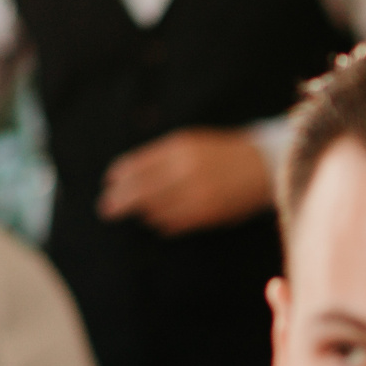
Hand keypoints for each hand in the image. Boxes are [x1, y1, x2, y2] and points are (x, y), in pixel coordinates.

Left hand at [97, 128, 275, 234]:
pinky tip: (157, 220)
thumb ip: (159, 156)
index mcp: (179, 149)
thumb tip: (123, 175)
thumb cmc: (219, 153)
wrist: (261, 167)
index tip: (108, 182)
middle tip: (105, 209)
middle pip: (140, 191)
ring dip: (142, 212)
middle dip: (119, 201)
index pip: (137, 165)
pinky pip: (172, 223)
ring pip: (154, 210)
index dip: (118, 176)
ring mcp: (196, 194)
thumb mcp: (189, 143)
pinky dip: (160, 222)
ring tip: (137, 212)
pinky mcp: (206, 214)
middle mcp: (185, 171)